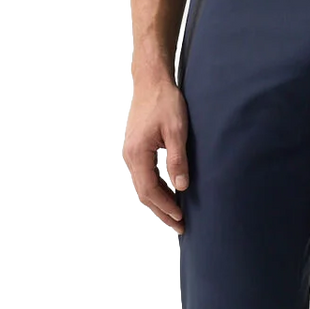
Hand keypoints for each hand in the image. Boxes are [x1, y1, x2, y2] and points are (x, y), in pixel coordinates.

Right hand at [120, 76, 190, 234]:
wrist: (150, 81)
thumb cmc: (165, 101)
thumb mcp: (177, 130)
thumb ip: (177, 159)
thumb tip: (181, 187)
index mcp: (137, 153)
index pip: (150, 190)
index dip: (165, 207)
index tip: (181, 218)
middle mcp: (128, 156)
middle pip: (142, 194)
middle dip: (161, 212)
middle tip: (179, 227)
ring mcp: (128, 153)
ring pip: (141, 187)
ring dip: (157, 203)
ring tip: (174, 217)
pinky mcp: (133, 149)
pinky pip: (141, 176)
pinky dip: (154, 190)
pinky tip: (167, 195)